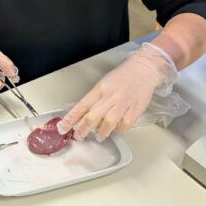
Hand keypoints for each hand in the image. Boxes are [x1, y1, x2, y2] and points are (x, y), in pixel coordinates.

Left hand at [57, 43, 177, 140]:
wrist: (143, 70)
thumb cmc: (122, 76)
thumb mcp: (103, 84)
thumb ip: (92, 99)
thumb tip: (79, 113)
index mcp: (100, 90)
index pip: (81, 106)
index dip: (70, 119)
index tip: (63, 128)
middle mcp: (110, 97)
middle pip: (92, 117)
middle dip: (83, 129)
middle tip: (79, 136)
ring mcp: (123, 104)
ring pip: (108, 123)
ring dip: (101, 132)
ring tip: (98, 135)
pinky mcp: (135, 110)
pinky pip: (125, 125)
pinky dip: (119, 129)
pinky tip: (117, 128)